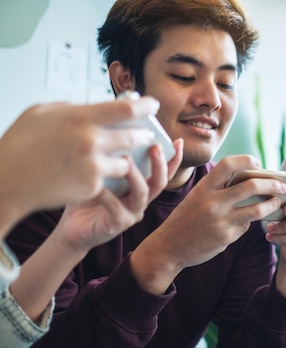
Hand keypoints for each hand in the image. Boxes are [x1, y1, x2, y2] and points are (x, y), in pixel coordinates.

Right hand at [0, 98, 161, 218]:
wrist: (7, 182)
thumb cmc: (18, 147)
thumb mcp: (39, 113)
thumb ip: (69, 108)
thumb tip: (87, 107)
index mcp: (79, 118)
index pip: (125, 108)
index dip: (144, 106)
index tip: (153, 105)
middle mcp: (91, 140)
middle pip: (134, 136)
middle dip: (144, 136)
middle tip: (147, 135)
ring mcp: (94, 165)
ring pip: (125, 162)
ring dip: (123, 161)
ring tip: (114, 159)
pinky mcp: (93, 186)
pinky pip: (108, 179)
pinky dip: (103, 177)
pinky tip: (89, 176)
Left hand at [57, 141, 175, 251]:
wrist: (70, 230)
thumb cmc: (85, 197)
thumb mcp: (100, 173)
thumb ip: (111, 159)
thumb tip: (115, 131)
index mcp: (140, 187)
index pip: (164, 173)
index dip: (174, 159)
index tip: (178, 142)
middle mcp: (140, 201)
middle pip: (160, 182)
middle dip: (160, 164)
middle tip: (155, 146)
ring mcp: (131, 214)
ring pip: (142, 194)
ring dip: (135, 176)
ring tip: (125, 159)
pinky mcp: (116, 225)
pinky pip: (117, 210)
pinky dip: (108, 197)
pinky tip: (98, 186)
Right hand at [130, 155, 285, 293]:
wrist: (168, 247)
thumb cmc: (186, 218)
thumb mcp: (196, 196)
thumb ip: (218, 187)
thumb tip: (250, 179)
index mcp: (204, 187)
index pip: (229, 164)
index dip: (247, 160)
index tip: (258, 163)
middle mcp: (213, 202)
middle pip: (252, 186)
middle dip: (272, 184)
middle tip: (281, 186)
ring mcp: (221, 221)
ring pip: (257, 209)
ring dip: (271, 205)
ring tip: (276, 202)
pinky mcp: (226, 237)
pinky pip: (246, 226)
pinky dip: (249, 222)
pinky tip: (248, 221)